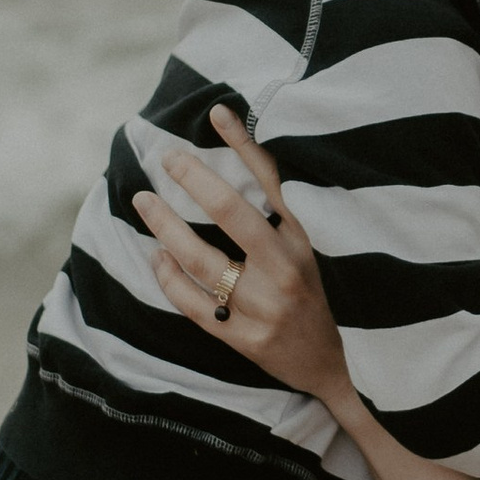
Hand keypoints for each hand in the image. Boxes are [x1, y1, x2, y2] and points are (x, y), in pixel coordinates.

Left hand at [134, 109, 354, 412]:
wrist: (335, 367)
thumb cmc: (314, 295)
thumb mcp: (309, 249)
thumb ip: (279, 212)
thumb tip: (242, 155)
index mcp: (305, 241)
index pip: (273, 181)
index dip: (244, 144)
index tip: (216, 113)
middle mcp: (286, 270)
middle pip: (232, 213)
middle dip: (194, 180)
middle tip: (167, 159)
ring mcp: (264, 306)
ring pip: (202, 261)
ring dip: (166, 227)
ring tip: (144, 202)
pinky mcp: (244, 338)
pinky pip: (195, 304)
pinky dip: (169, 278)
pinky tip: (155, 257)